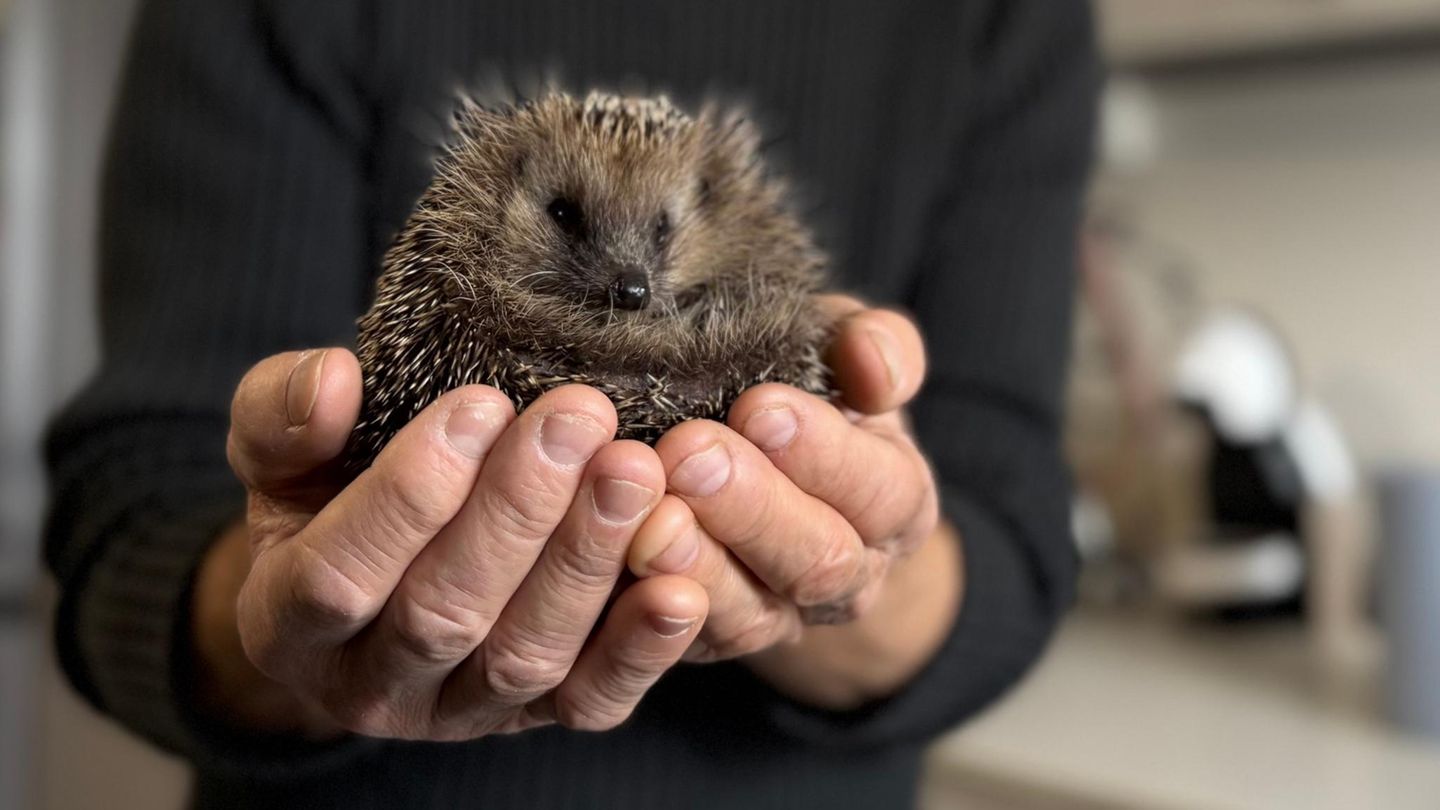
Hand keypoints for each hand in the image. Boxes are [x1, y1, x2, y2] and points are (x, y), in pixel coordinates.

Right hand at [195, 349, 706, 740]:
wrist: (370, 584)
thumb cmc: (328, 499)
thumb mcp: (284, 455)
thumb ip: (282, 417)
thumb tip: (328, 379)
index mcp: (287, 622)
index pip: (340, 574)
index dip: (408, 495)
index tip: (480, 405)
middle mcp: (371, 686)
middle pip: (444, 613)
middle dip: (519, 511)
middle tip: (580, 418)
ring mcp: (461, 711)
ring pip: (524, 655)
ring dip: (586, 560)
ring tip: (635, 472)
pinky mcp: (538, 717)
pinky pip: (591, 702)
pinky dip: (640, 650)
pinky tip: (682, 587)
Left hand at [626, 296, 955, 707]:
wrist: (758, 464)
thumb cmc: (805, 391)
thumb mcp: (845, 354)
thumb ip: (876, 348)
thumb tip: (874, 366)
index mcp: (896, 502)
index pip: (879, 489)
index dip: (823, 453)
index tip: (758, 407)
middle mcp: (850, 576)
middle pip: (818, 561)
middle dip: (751, 507)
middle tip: (689, 453)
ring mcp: (779, 618)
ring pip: (750, 614)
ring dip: (696, 565)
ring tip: (649, 514)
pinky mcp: (708, 644)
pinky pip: (685, 645)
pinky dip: (645, 610)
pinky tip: (615, 561)